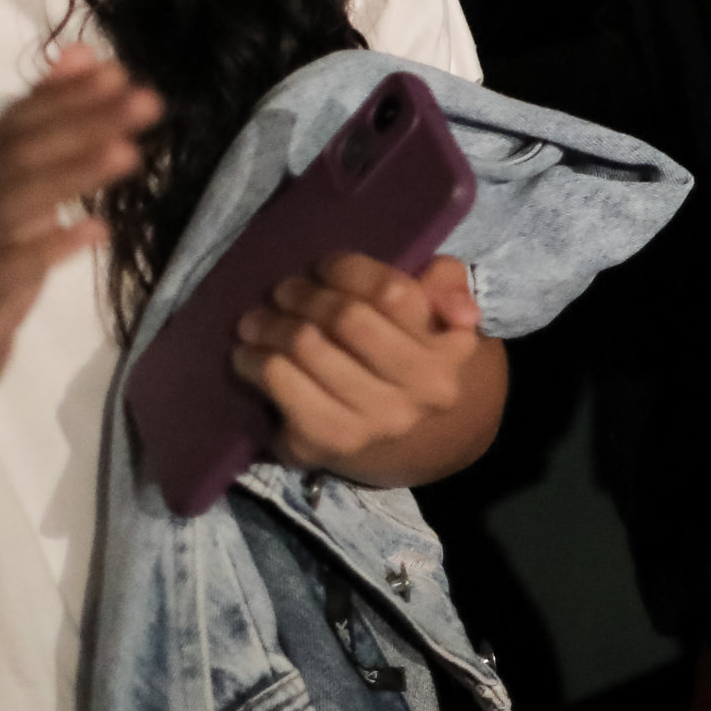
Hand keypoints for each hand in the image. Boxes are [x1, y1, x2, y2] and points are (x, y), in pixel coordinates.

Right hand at [0, 47, 156, 406]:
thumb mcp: (15, 195)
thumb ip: (46, 128)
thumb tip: (81, 56)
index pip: (19, 122)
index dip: (65, 94)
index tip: (118, 71)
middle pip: (21, 152)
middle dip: (83, 121)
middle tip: (145, 100)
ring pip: (13, 202)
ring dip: (71, 174)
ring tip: (129, 153)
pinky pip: (3, 270)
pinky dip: (47, 248)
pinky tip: (96, 232)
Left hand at [234, 252, 484, 475]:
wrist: (400, 437)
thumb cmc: (410, 354)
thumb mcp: (438, 314)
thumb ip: (447, 288)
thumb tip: (461, 310)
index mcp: (448, 352)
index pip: (394, 293)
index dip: (349, 270)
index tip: (323, 266)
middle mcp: (417, 393)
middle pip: (346, 319)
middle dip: (304, 294)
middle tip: (283, 290)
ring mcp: (373, 422)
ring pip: (307, 349)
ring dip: (271, 325)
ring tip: (257, 318)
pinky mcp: (328, 444)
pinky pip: (281, 387)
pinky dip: (255, 363)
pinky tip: (249, 354)